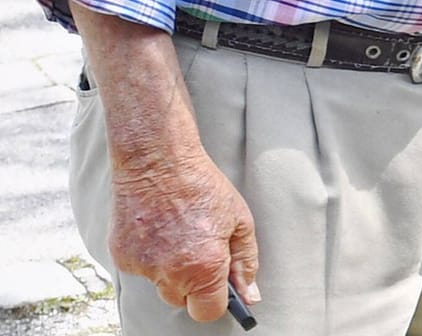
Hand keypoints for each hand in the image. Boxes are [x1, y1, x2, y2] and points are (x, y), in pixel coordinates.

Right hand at [109, 146, 258, 321]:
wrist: (158, 162)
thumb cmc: (202, 186)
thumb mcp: (239, 221)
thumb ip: (245, 263)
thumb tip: (249, 295)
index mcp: (203, 267)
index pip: (207, 311)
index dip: (217, 299)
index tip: (220, 285)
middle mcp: (169, 273)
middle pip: (182, 300)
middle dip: (193, 283)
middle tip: (199, 247)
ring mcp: (142, 267)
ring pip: (161, 284)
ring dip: (171, 268)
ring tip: (179, 232)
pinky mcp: (121, 257)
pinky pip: (142, 269)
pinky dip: (151, 256)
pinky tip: (159, 228)